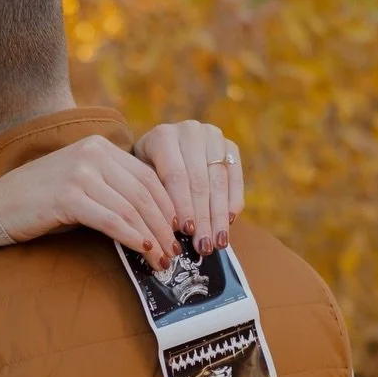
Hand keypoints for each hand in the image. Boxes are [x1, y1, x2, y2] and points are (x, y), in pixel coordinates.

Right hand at [0, 135, 180, 265]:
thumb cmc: (42, 200)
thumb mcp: (83, 183)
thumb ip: (114, 189)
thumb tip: (155, 219)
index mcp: (100, 147)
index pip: (148, 177)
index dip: (169, 206)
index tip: (178, 232)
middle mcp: (92, 153)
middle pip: (144, 193)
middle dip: (164, 226)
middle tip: (175, 252)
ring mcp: (80, 173)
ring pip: (131, 208)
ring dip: (152, 237)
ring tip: (162, 259)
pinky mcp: (68, 196)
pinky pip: (111, 220)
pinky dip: (131, 237)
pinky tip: (142, 250)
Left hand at [133, 121, 243, 253]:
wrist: (163, 147)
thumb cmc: (147, 171)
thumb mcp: (142, 179)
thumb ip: (156, 197)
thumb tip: (171, 233)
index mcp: (163, 136)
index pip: (176, 175)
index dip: (183, 205)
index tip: (186, 231)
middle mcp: (189, 131)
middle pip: (199, 180)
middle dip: (203, 217)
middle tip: (204, 245)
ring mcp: (212, 136)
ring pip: (219, 180)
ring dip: (220, 214)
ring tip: (218, 241)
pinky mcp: (229, 145)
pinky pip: (235, 176)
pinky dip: (233, 200)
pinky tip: (230, 221)